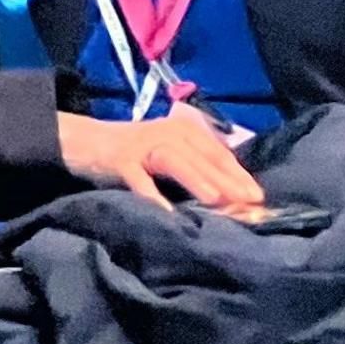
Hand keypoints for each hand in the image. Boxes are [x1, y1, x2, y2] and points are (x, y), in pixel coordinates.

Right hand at [55, 110, 261, 212]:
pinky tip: (166, 212)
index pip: (218, 152)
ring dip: (196, 179)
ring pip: (174, 161)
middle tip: (248, 202)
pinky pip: (138, 178)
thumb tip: (235, 196)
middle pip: (201, 156)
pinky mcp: (119, 159)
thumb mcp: (171, 154)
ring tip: (216, 200)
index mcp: (184, 131)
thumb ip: (198, 168)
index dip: (239, 174)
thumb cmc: (136, 153)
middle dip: (227, 179)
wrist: (85, 141)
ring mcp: (142, 145)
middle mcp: (167, 132)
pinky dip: (151, 195)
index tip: (259, 197)